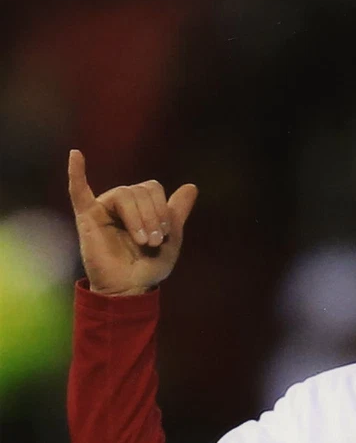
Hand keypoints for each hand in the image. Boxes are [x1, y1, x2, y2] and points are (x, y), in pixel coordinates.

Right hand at [68, 150, 197, 295]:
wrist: (131, 287)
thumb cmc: (150, 265)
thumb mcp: (171, 237)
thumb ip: (178, 211)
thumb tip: (192, 186)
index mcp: (141, 205)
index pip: (153, 188)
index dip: (162, 208)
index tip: (165, 234)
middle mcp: (122, 203)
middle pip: (139, 190)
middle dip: (152, 215)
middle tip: (153, 242)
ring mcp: (103, 208)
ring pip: (124, 193)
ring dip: (138, 218)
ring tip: (142, 241)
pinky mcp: (88, 217)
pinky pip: (78, 191)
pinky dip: (76, 172)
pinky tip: (76, 155)